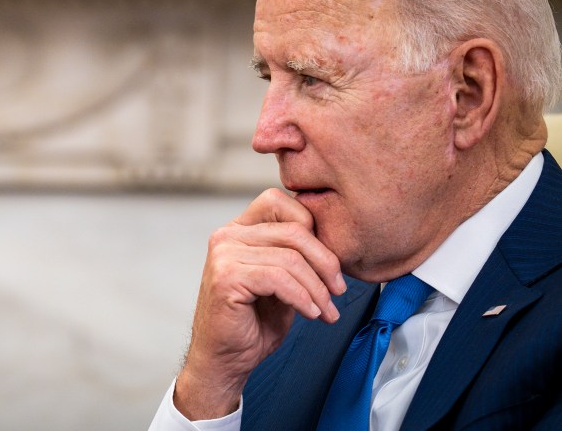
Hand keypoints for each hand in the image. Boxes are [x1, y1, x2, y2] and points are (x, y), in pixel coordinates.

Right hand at [174, 188, 346, 419]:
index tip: (329, 263)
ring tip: (326, 310)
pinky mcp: (226, 278)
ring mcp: (223, 255)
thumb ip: (295, 254)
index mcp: (239, 230)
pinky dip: (302, 297)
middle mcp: (227, 236)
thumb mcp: (281, 280)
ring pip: (290, 258)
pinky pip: (279, 278)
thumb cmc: (252, 323)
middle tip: (338, 290)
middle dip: (325, 262)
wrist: (224, 361)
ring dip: (317, 288)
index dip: (311, 226)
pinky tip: (310, 313)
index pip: (279, 201)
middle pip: (293, 231)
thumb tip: (333, 240)